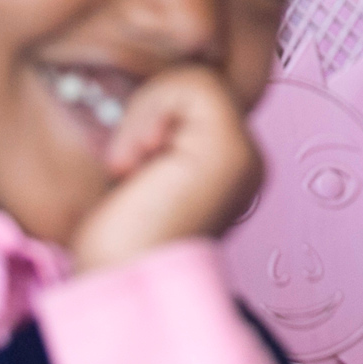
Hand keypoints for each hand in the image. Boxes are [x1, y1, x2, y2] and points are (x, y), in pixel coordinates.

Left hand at [68, 66, 263, 272]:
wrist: (116, 286)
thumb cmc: (114, 246)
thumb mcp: (138, 171)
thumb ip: (159, 131)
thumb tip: (139, 83)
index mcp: (226, 164)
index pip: (195, 96)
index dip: (153, 112)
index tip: (129, 167)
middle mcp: (248, 157)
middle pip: (198, 81)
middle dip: (151, 110)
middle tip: (131, 167)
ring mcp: (246, 153)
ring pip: (197, 77)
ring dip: (147, 112)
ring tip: (133, 166)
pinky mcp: (232, 150)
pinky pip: (193, 84)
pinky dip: (151, 111)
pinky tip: (135, 162)